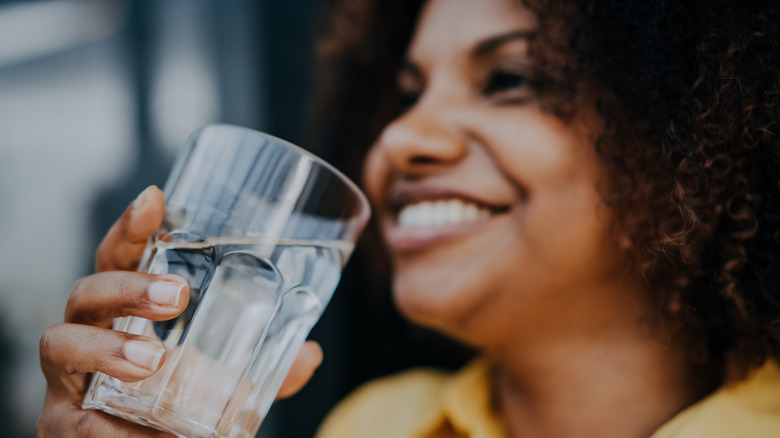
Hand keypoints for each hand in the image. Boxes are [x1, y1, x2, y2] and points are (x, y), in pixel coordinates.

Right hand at [38, 186, 322, 436]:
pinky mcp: (63, 425)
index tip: (156, 199)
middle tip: (177, 296)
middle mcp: (90, 332)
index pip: (121, 256)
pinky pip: (77, 422)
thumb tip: (310, 355)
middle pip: (88, 290)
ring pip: (62, 343)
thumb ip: (266, 363)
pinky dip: (113, 430)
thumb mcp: (222, 375)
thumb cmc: (174, 398)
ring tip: (152, 360)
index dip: (133, 227)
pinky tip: (153, 436)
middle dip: (129, 287)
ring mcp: (70, 377)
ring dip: (107, 348)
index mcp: (126, 309)